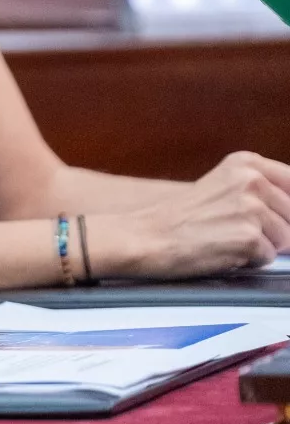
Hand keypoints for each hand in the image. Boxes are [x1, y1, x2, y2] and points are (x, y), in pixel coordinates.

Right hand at [118, 152, 289, 277]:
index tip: (277, 214)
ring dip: (261, 246)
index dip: (286, 206)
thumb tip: (289, 210)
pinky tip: (224, 251)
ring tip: (228, 239)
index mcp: (246, 163)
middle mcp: (251, 180)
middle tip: (237, 230)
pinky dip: (249, 261)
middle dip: (274, 229)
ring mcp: (251, 209)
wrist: (147, 235)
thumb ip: (260, 191)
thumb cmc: (180, 217)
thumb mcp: (223, 187)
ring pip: (285, 239)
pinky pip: (267, 258)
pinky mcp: (249, 237)